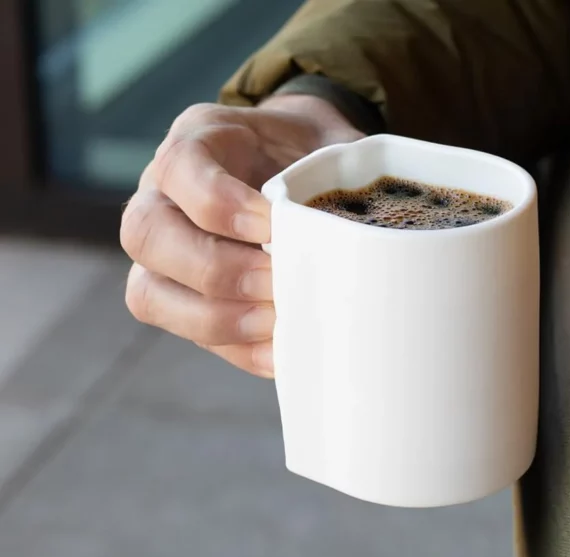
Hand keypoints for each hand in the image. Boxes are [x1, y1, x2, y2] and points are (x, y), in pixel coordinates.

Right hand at [121, 95, 363, 376]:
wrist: (298, 164)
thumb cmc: (311, 154)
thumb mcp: (327, 144)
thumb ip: (341, 175)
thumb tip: (374, 237)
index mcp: (196, 142)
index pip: (180, 168)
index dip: (222, 204)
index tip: (275, 225)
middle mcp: (162, 194)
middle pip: (146, 234)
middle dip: (216, 268)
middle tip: (277, 283)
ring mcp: (164, 250)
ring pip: (148, 292)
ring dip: (216, 318)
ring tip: (277, 324)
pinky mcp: (183, 296)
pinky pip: (186, 331)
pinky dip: (236, 348)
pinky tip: (280, 352)